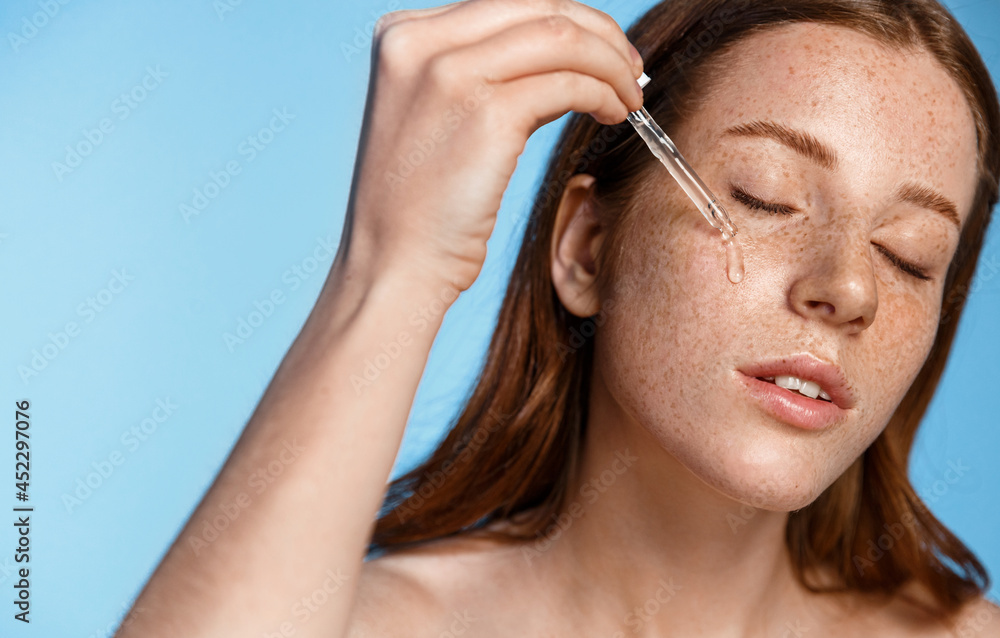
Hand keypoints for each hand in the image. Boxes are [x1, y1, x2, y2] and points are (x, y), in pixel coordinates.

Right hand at [344, 0, 643, 293]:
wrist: (395, 264)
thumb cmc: (421, 205)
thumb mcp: (441, 116)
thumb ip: (491, 75)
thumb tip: (565, 56)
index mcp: (403, 36)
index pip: (507, 6)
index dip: (568, 22)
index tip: (603, 51)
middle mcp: (419, 42)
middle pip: (539, 9)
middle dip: (600, 35)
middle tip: (630, 70)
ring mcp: (449, 73)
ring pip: (562, 38)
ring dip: (610, 64)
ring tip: (629, 96)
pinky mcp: (485, 113)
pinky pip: (568, 83)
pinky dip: (603, 93)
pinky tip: (613, 115)